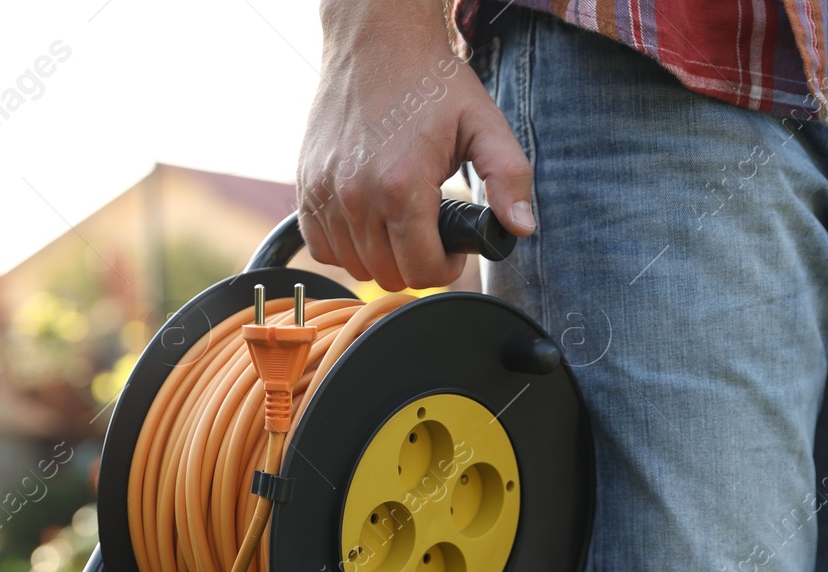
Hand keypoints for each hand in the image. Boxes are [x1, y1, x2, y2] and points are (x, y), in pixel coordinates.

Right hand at [297, 0, 534, 290]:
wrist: (377, 41)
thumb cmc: (431, 82)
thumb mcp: (484, 124)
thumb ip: (510, 177)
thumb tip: (522, 228)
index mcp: (401, 185)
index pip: (422, 270)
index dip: (446, 268)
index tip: (452, 250)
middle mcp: (356, 195)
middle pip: (388, 274)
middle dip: (417, 264)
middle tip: (431, 236)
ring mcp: (325, 192)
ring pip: (355, 266)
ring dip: (383, 257)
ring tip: (402, 225)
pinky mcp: (306, 186)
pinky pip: (322, 246)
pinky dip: (346, 247)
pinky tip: (369, 222)